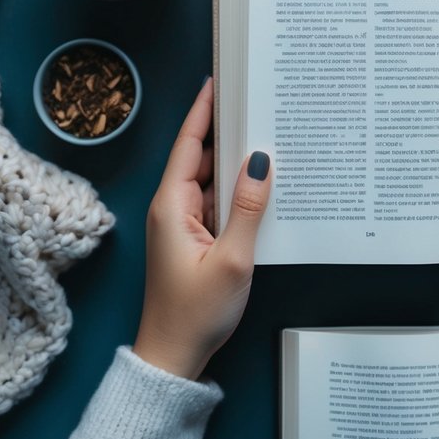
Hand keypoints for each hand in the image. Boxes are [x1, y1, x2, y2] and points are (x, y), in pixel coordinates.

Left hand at [133, 77, 271, 379]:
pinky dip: (236, 190)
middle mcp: (173, 208)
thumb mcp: (232, 259)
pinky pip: (216, 202)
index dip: (203, 110)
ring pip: (211, 179)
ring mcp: (183, 223)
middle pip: (200, 156)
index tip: (217, 81)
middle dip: (226, 130)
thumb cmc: (196, 313)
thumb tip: (260, 162)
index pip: (188, 144)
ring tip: (266, 135)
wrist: (174, 357)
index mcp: (172, 205)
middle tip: (256, 103)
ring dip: (234, 162)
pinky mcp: (194, 238)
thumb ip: (249, 208)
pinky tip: (260, 183)